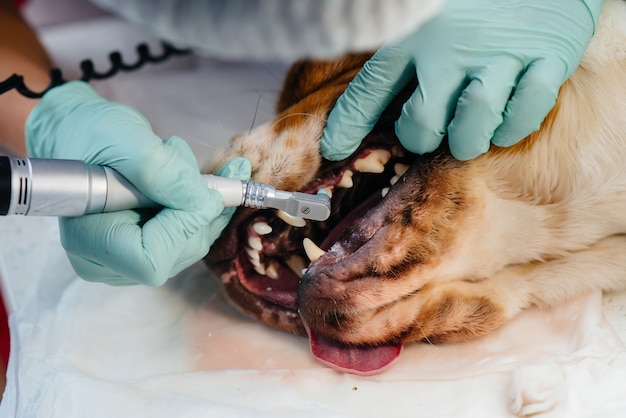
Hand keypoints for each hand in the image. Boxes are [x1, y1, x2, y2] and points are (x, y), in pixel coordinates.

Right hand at [26, 81, 250, 284]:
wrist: (82, 134)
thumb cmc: (90, 134)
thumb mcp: (123, 139)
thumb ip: (159, 169)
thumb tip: (203, 202)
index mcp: (87, 242)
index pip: (150, 258)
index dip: (183, 226)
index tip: (199, 187)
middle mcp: (107, 261)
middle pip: (179, 252)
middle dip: (199, 206)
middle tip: (201, 163)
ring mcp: (130, 257)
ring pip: (193, 242)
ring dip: (202, 200)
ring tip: (176, 159)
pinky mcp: (149, 246)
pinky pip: (192, 234)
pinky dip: (203, 204)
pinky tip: (193, 176)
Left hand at [321, 0, 601, 160]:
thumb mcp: (424, 12)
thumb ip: (398, 45)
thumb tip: (367, 89)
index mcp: (415, 33)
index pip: (370, 88)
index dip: (348, 125)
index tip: (333, 149)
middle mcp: (454, 47)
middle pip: (422, 123)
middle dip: (421, 139)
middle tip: (428, 132)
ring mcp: (502, 54)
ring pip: (473, 124)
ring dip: (468, 138)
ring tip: (469, 129)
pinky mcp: (548, 57)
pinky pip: (526, 112)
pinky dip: (513, 125)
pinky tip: (504, 118)